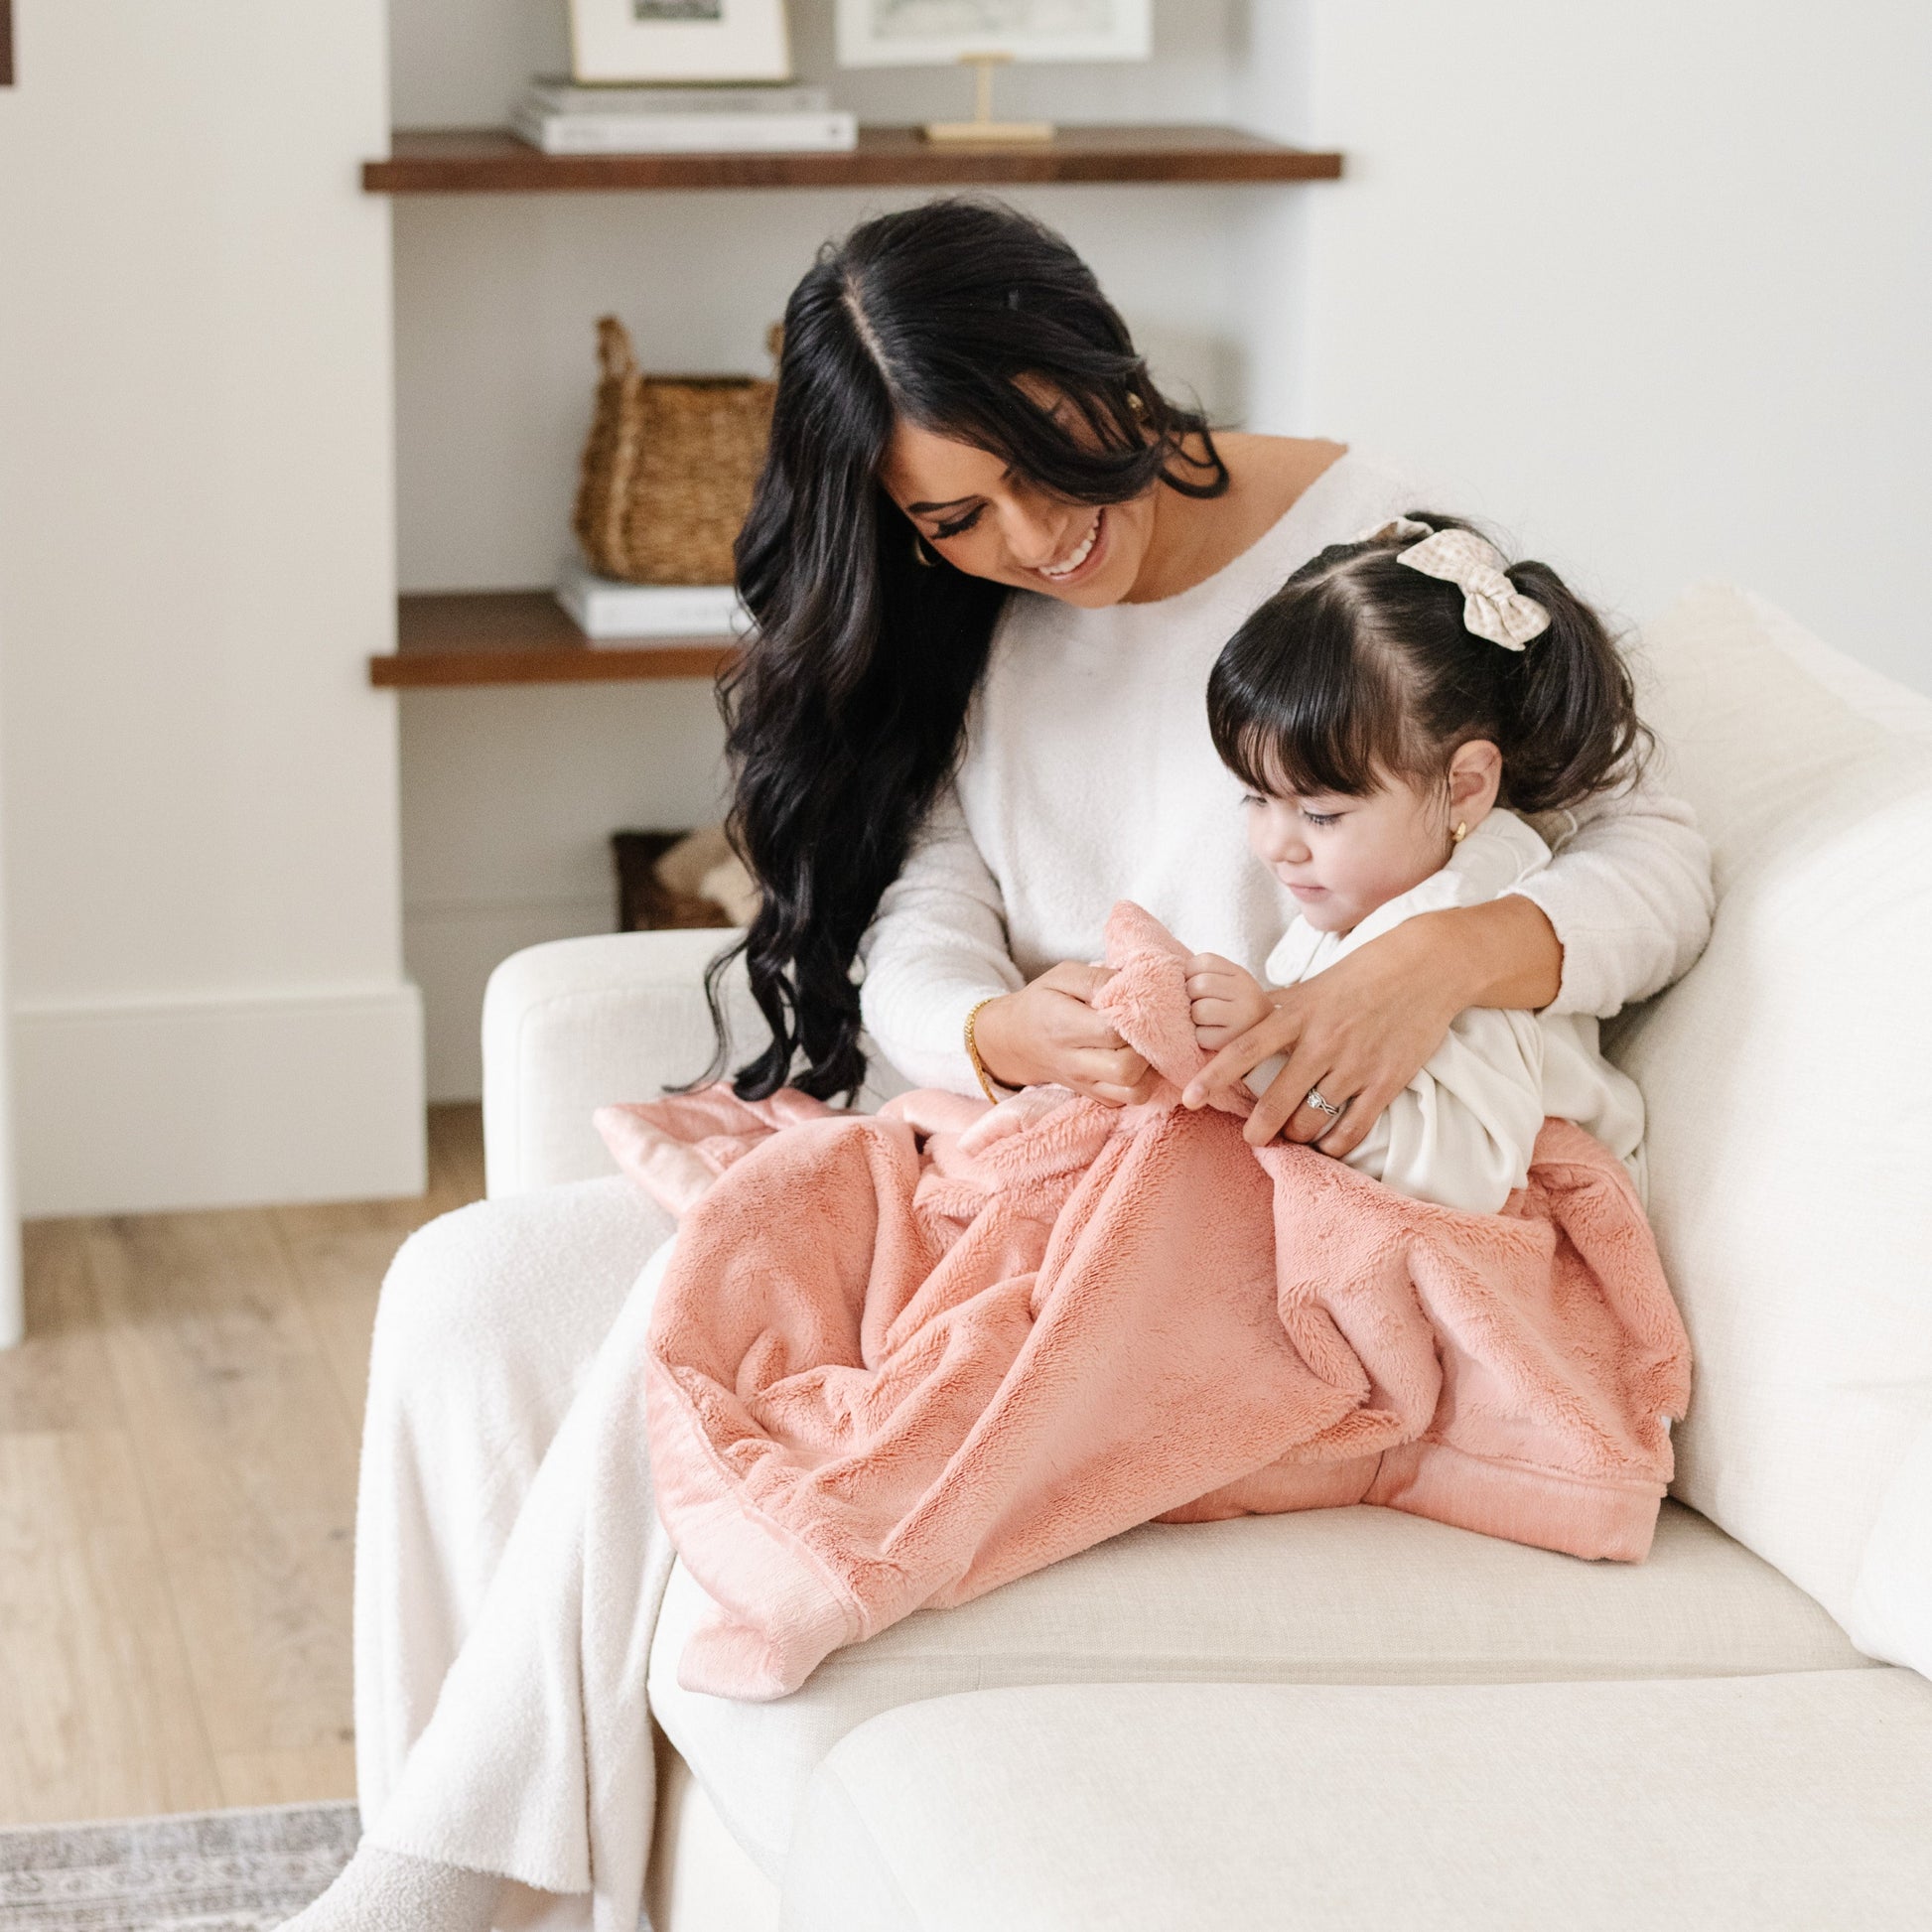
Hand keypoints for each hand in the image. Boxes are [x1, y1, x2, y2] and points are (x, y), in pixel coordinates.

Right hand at [972, 962, 1156, 1105]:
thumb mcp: (1062, 976)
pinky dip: (1141, 1083)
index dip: (1134, 1017)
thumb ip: (1097, 979)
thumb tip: (1135, 985)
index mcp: (1064, 1026)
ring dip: (1148, 1070)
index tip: (1137, 1004)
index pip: (1112, 1031)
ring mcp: (1086, 1085)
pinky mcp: (1096, 1097)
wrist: (1015, 1041)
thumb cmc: (1043, 1002)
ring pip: (1135, 1092)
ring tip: (1142, 1047)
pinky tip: (1135, 1061)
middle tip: (1144, 1028)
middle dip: (1145, 1048)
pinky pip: (1130, 1100)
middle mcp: (1075, 1062)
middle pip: (1126, 1069)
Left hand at [1181, 903, 1556, 1150]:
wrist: (1427, 966)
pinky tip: (1327, 1145)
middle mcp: (1322, 1042)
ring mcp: (1354, 1065)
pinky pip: (1352, 1129)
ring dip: (1296, 1135)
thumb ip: (1279, 1010)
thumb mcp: (1314, 985)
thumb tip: (1240, 1023)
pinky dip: (1334, 1145)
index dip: (1214, 1075)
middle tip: (1252, 1137)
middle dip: (1258, 1128)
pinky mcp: (1386, 1082)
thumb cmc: (1365, 972)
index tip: (1189, 1097)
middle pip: (1275, 1100)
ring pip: (1310, 1121)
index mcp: (1298, 1014)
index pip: (1244, 1048)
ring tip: (1293, 1135)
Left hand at [1184, 953, 1273, 1049]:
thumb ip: (1205, 975)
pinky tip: (1214, 1035)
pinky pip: (1201, 1036)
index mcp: (1241, 974)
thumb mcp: (1228, 984)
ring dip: (1195, 1018)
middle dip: (1191, 997)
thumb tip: (1170, 977)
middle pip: (1198, 985)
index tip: (1198, 988)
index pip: (1204, 961)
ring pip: (1199, 1010)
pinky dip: (1201, 1037)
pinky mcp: (1234, 1041)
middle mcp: (1247, 992)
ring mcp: (1244, 1018)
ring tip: (1208, 1021)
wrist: (1264, 1040)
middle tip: (1201, 1006)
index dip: (1191, 974)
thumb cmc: (1234, 1009)